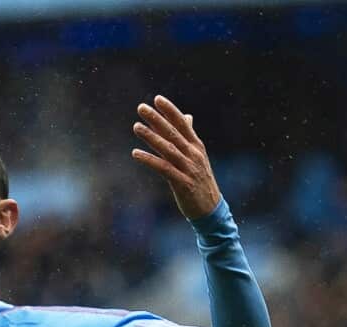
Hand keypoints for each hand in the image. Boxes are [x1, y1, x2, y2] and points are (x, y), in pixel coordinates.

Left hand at [131, 95, 221, 219]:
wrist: (210, 208)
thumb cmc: (200, 180)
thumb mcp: (197, 156)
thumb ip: (188, 136)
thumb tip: (186, 116)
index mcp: (197, 146)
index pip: (183, 124)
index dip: (171, 111)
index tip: (158, 99)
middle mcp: (194, 154)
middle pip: (173, 133)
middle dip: (157, 119)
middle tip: (141, 108)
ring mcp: (189, 168)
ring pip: (168, 149)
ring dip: (151, 137)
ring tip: (136, 127)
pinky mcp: (183, 183)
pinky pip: (164, 168)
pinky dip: (149, 159)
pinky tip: (136, 153)